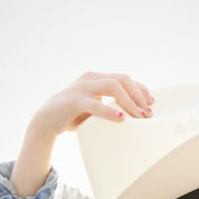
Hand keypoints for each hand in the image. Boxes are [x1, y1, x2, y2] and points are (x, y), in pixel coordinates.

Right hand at [29, 71, 154, 136]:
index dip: (141, 89)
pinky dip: (109, 111)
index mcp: (97, 78)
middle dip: (138, 95)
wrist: (46, 120)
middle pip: (122, 79)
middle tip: (147, 113)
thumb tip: (133, 116)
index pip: (125, 78)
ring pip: (112, 86)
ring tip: (138, 116)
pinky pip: (95, 104)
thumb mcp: (95, 107)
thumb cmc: (73, 115)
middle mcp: (91, 79)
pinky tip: (121, 119)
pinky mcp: (74, 101)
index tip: (151, 103)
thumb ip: (109, 106)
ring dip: (129, 102)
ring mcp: (82, 88)